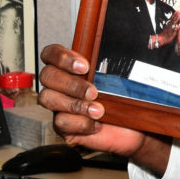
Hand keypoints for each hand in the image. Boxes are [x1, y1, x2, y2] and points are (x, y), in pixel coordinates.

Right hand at [38, 44, 170, 172]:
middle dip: (71, 84)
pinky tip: (95, 124)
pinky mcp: (62, 125)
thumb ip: (110, 64)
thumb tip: (114, 50)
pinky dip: (80, 123)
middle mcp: (61, 85)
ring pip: (48, 98)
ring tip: (98, 110)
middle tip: (93, 92)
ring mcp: (59, 105)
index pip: (51, 54)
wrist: (132, 128)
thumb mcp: (121, 78)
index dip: (62, 57)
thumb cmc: (124, 101)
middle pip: (47, 76)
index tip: (84, 66)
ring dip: (75, 104)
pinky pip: (60, 122)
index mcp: (71, 68)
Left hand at [157, 11, 179, 47]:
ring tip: (177, 11)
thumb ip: (175, 31)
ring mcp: (168, 24)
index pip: (175, 21)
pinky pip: (170, 19)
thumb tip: (178, 27)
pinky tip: (173, 15)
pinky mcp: (167, 25)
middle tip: (179, 10)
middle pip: (174, 18)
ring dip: (174, 14)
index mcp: (171, 27)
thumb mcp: (172, 36)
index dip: (178, 17)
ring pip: (172, 18)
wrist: (161, 38)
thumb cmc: (167, 38)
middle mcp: (169, 25)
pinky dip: (172, 17)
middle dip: (177, 14)